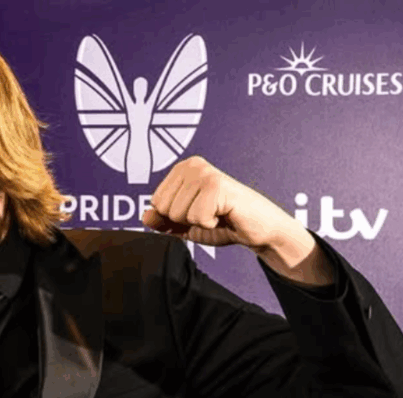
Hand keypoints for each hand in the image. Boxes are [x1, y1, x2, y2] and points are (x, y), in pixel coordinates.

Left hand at [142, 155, 301, 249]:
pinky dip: (210, 224)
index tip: (197, 211)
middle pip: (163, 208)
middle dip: (185, 220)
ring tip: (217, 213)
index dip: (175, 217)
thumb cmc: (223, 222)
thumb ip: (163, 221)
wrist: (257, 229)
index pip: (155, 203)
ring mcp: (204, 173)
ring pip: (178, 213)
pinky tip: (224, 214)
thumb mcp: (185, 225)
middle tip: (209, 213)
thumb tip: (145, 216)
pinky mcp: (217, 185)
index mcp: (181, 170)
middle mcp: (191, 165)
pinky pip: (196, 218)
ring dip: (199, 222)